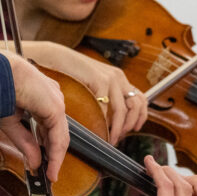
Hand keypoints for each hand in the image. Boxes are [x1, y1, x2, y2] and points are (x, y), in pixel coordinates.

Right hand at [0, 48, 68, 181]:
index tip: (42, 162)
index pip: (49, 126)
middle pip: (56, 132)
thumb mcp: (10, 122)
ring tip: (50, 175)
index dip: (46, 146)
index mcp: (41, 96)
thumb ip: (25, 142)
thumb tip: (34, 163)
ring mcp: (55, 101)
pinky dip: (55, 154)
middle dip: (52, 154)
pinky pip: (58, 135)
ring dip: (55, 157)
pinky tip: (50, 167)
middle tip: (48, 173)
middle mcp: (52, 97)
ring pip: (59, 135)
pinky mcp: (55, 107)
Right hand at [18, 41, 147, 144]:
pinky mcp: (98, 81)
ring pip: (123, 111)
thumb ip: (103, 95)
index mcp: (118, 78)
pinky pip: (106, 108)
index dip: (141, 116)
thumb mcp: (93, 82)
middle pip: (136, 106)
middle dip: (130, 125)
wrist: (55, 58)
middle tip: (119, 137)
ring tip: (110, 138)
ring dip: (118, 128)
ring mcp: (109, 79)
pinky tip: (97, 129)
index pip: (141, 99)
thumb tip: (109, 117)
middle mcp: (118, 78)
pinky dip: (103, 122)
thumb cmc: (70, 72)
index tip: (135, 128)